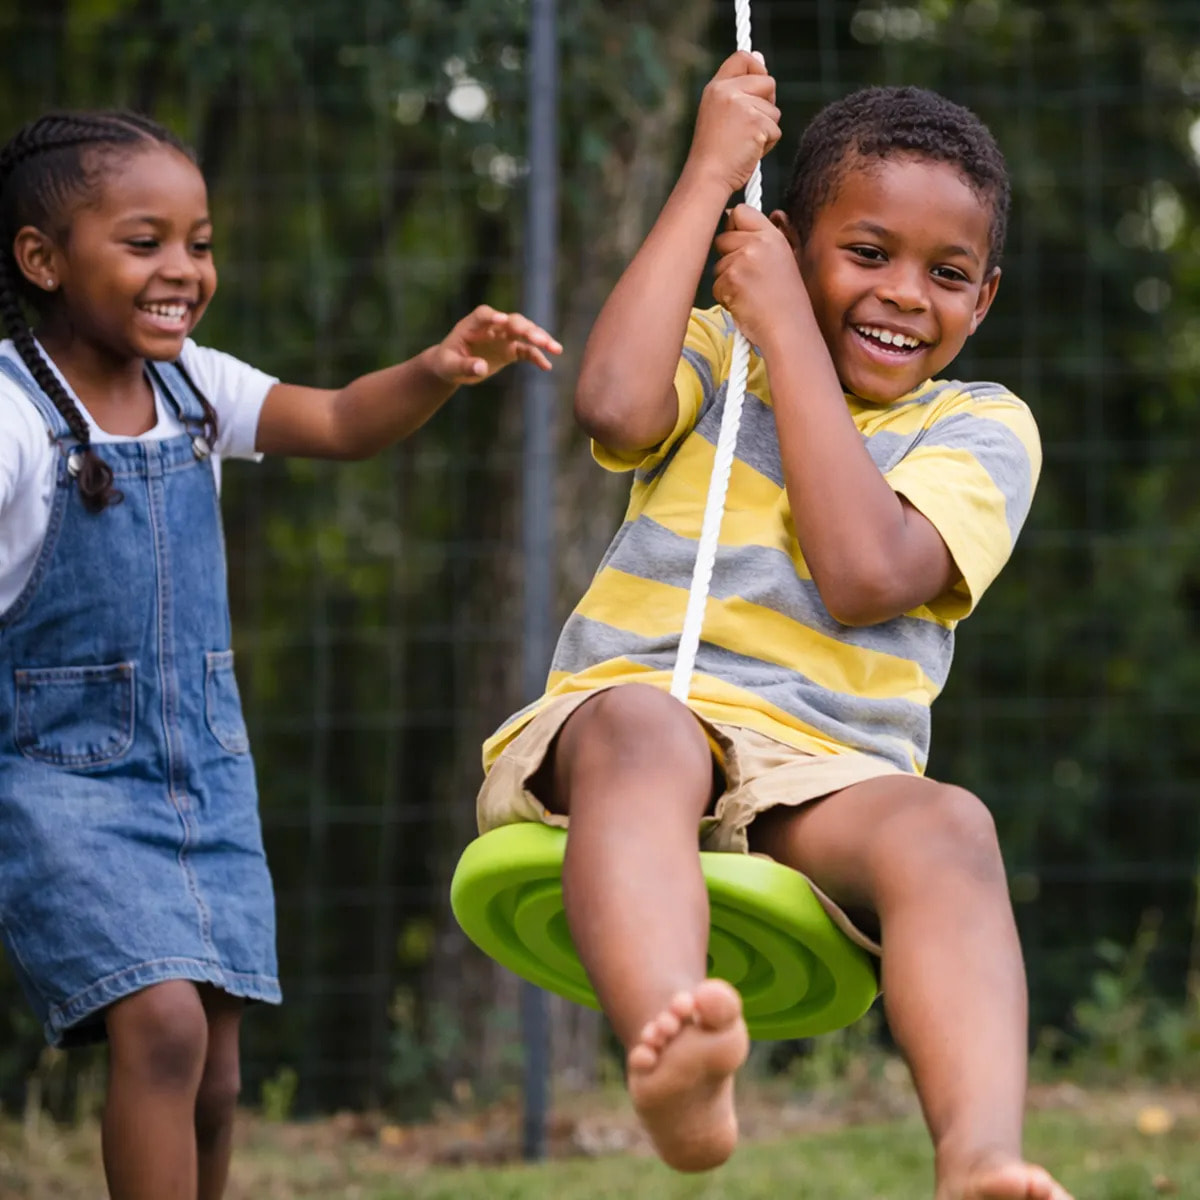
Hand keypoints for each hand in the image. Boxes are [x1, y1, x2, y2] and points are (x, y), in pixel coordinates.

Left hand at [431, 305, 562, 384]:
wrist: (453, 367)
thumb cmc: (448, 363)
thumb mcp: (450, 367)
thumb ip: (465, 366)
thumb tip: (481, 368)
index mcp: (472, 325)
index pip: (484, 315)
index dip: (493, 316)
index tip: (502, 319)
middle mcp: (492, 326)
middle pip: (513, 321)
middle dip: (527, 329)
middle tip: (540, 340)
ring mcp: (503, 336)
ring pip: (525, 332)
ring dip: (540, 338)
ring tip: (556, 349)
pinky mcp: (510, 349)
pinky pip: (527, 351)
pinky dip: (537, 357)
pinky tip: (547, 366)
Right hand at [685, 51, 780, 195]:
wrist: (708, 177)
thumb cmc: (714, 151)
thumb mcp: (720, 113)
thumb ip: (740, 87)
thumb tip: (760, 56)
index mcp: (715, 88)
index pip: (743, 57)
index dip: (757, 69)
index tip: (757, 90)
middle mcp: (727, 91)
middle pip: (767, 82)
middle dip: (767, 104)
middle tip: (749, 126)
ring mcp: (742, 106)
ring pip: (774, 110)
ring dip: (766, 128)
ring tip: (745, 143)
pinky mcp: (756, 123)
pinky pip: (776, 129)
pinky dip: (768, 144)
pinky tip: (750, 151)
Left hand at [711, 205, 812, 350]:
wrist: (789, 328)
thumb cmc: (785, 300)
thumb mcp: (782, 260)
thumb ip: (759, 240)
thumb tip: (729, 215)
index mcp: (773, 236)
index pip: (741, 211)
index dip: (733, 225)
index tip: (737, 239)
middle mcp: (758, 243)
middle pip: (722, 238)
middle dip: (727, 257)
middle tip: (747, 276)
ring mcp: (743, 260)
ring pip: (717, 264)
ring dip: (726, 280)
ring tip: (749, 293)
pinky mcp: (731, 279)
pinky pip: (715, 285)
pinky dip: (725, 296)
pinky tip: (744, 303)